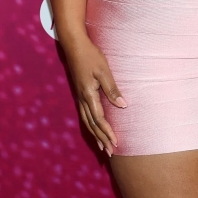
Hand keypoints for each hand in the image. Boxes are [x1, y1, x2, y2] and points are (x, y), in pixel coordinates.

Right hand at [63, 34, 125, 156]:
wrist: (74, 45)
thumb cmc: (91, 56)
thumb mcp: (104, 71)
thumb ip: (112, 89)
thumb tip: (123, 105)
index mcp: (88, 95)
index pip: (99, 119)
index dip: (108, 132)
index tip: (116, 143)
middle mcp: (82, 99)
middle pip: (92, 124)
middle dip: (101, 139)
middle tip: (110, 152)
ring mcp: (80, 97)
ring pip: (87, 122)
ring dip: (95, 135)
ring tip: (102, 147)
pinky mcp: (80, 93)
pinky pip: (85, 115)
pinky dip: (90, 126)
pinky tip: (94, 129)